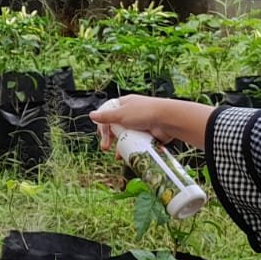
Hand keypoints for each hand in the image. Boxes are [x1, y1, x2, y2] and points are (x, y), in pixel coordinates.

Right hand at [89, 97, 213, 152]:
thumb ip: (106, 117)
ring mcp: (140, 124)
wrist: (168, 120)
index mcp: (124, 104)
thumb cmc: (145, 113)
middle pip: (116, 127)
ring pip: (126, 136)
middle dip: (110, 138)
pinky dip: (132, 149)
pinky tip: (128, 155)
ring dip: (120, 146)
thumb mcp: (121, 114)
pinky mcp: (147, 134)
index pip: (108, 113)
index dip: (103, 124)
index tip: (101, 135)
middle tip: (106, 147)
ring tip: (118, 155)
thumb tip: (92, 115)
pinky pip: (136, 143)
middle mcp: (131, 113)